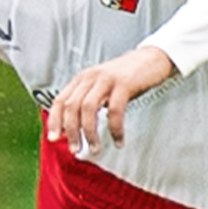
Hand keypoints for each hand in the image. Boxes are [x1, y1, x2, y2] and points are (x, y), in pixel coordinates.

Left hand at [44, 41, 178, 160]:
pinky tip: (118, 140)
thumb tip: (75, 128)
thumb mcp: (102, 86)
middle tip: (76, 150)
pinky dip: (115, 129)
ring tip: (95, 148)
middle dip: (71, 131)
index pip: (60, 100)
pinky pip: (114, 111)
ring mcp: (107, 80)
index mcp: (83, 78)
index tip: (54, 139)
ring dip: (90, 132)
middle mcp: (91, 77)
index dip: (55, 121)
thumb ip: (89, 101)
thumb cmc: (128, 78)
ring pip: (88, 109)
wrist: (153, 59)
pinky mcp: (124, 84)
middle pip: (72, 107)